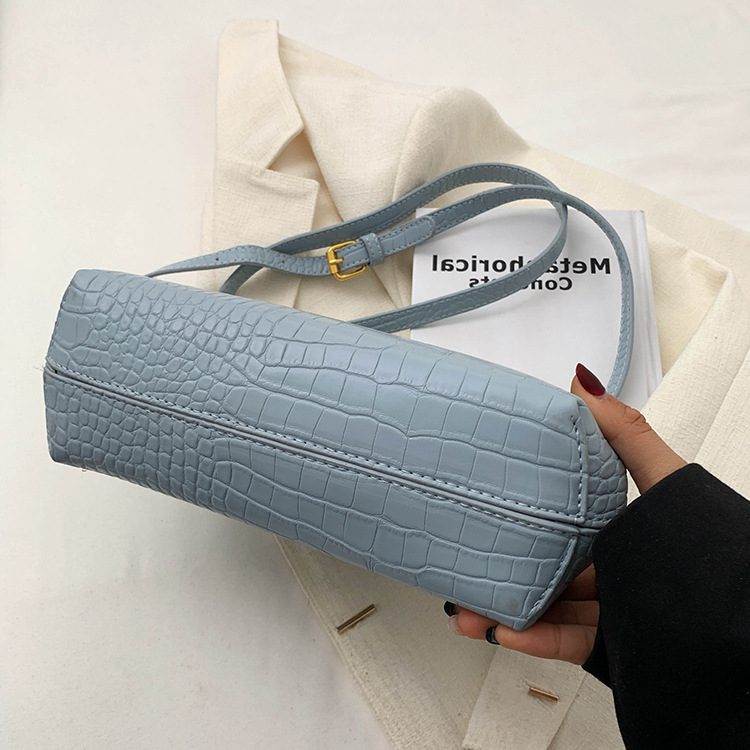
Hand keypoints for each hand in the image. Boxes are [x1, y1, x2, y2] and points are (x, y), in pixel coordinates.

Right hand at [444, 362, 685, 663]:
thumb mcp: (662, 477)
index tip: (483, 514)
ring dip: (503, 612)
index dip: (519, 519)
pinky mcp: (616, 645)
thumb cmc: (709, 543)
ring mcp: (611, 607)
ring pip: (547, 609)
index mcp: (616, 526)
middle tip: (462, 571)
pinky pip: (566, 642)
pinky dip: (534, 639)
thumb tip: (583, 383)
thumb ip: (624, 432)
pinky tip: (504, 631)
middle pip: (543, 568)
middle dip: (498, 572)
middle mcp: (611, 566)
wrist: (743, 621)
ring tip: (468, 610)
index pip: (557, 520)